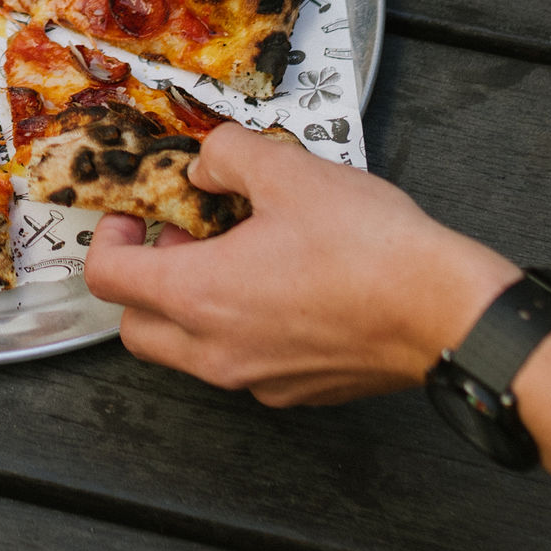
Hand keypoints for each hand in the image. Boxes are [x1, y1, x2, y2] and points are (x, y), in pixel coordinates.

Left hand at [84, 127, 513, 405]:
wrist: (444, 312)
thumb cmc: (370, 248)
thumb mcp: (287, 170)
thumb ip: (227, 157)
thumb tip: (205, 168)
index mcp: (199, 297)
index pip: (107, 279)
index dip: (106, 238)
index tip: (131, 216)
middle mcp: (217, 352)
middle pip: (136, 329)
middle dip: (143, 280)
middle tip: (180, 238)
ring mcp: (256, 381)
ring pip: (189, 352)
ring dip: (192, 305)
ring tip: (238, 255)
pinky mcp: (295, 392)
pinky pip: (240, 364)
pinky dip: (239, 328)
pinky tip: (282, 286)